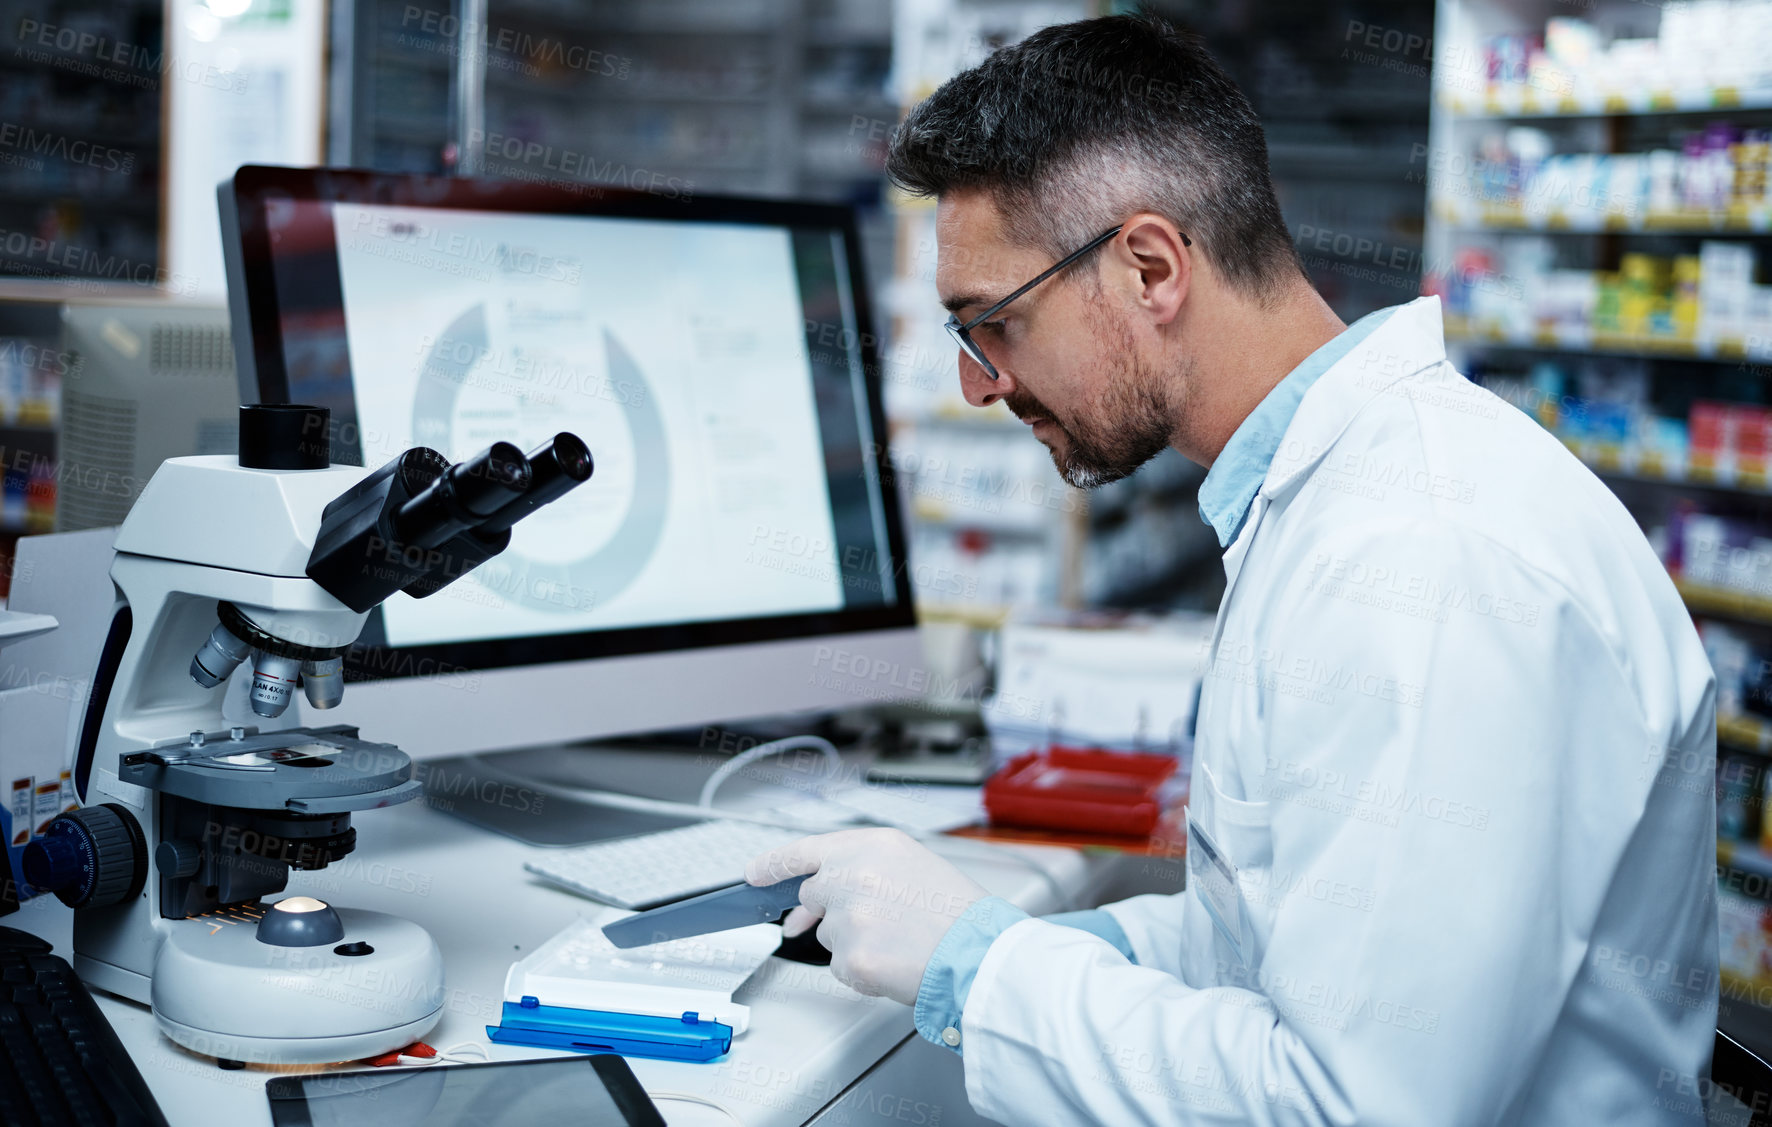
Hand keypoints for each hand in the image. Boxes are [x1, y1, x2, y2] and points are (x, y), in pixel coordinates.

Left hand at [746, 828, 988, 1004]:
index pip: (805, 850)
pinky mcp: (850, 957)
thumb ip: (864, 867)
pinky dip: (861, 971)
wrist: (981, 952)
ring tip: (896, 942)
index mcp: (871, 846)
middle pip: (812, 894)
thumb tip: (822, 888)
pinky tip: (893, 963)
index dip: (774, 863)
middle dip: (824, 911)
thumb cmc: (957, 912)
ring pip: (827, 935)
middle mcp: (852, 875)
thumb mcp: (912, 864)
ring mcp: (848, 917)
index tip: (755, 873)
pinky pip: (839, 967)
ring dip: (851, 942)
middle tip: (850, 923)